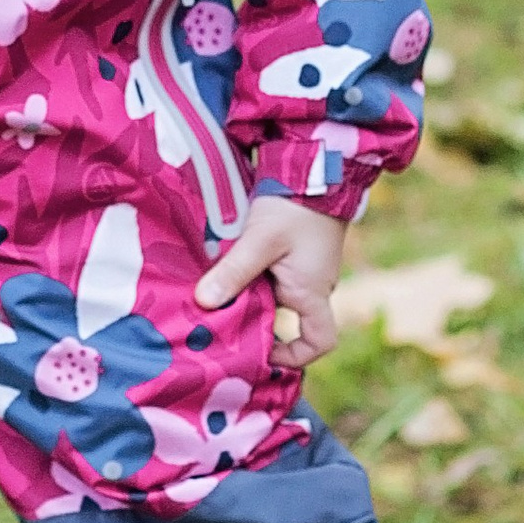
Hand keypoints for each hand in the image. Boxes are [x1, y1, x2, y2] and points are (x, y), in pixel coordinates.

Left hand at [195, 200, 347, 376]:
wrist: (312, 166)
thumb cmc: (294, 206)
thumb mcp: (260, 240)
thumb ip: (233, 272)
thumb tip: (203, 302)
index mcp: (313, 291)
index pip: (320, 341)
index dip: (296, 356)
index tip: (265, 353)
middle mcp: (313, 286)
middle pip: (290, 323)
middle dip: (259, 327)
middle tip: (224, 324)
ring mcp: (306, 270)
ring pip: (278, 299)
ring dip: (252, 300)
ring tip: (219, 298)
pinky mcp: (295, 254)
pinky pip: (275, 279)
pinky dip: (253, 281)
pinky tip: (226, 272)